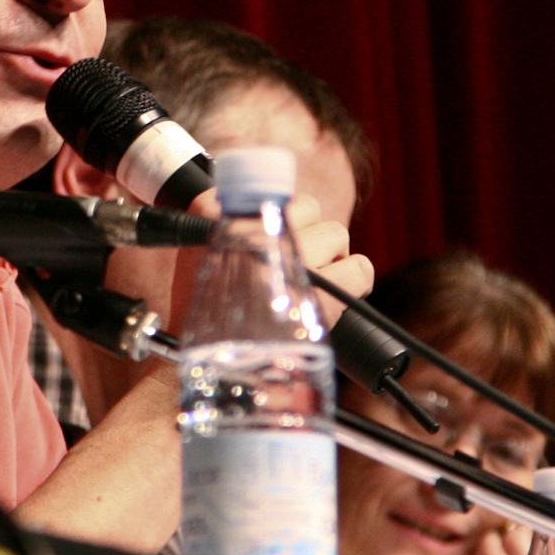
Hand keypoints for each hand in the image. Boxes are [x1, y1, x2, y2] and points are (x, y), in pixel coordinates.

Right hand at [163, 189, 372, 338]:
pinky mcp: (321, 296)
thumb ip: (222, 218)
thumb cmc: (206, 317)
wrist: (216, 369)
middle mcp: (255, 232)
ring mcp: (289, 262)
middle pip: (309, 208)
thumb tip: (259, 197)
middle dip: (309, 234)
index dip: (284, 211)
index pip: (271, 185)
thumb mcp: (196, 254)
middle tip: (296, 263)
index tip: (280, 229)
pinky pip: (359, 267)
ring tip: (316, 281)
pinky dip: (356, 279)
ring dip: (331, 256)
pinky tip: (339, 292)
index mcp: (218, 215)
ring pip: (337, 234)